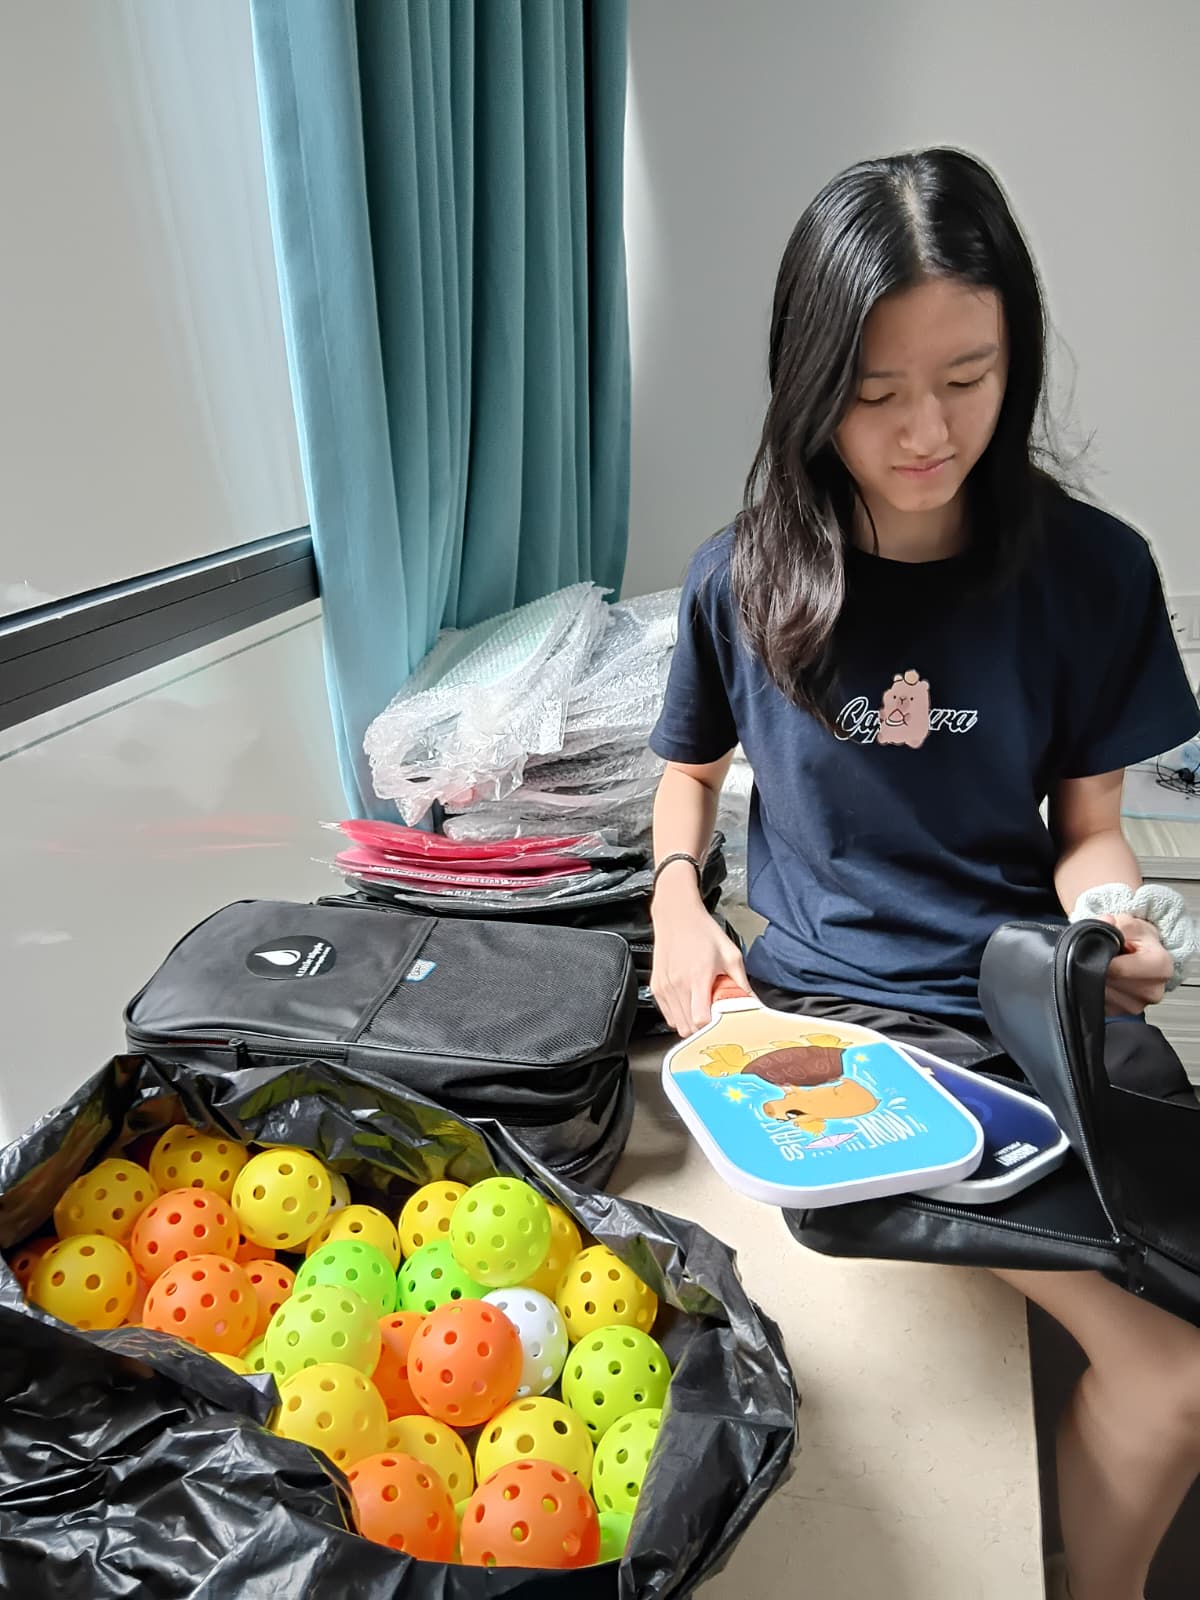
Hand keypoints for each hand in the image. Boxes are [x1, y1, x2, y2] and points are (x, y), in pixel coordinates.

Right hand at [650, 903, 749, 1037]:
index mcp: (697, 977)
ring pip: (676, 1025)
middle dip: (703, 1029)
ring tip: (702, 1008)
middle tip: (714, 1017)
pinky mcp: (657, 987)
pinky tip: (690, 1003)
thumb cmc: (702, 932)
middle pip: (688, 1028)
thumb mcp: (730, 955)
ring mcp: (665, 988)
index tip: (722, 1023)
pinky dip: (679, 1016)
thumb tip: (755, 1003)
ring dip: (691, 1023)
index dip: (712, 1027)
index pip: (700, 1020)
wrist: (676, 915)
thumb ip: (742, 983)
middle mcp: (678, 985)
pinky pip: (668, 1015)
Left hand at [1099, 913, 1173, 1014]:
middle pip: (1108, 983)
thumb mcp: (1129, 924)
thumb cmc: (1138, 940)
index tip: (1095, 949)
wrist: (1141, 953)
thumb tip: (1104, 923)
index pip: (1118, 969)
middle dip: (1096, 967)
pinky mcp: (1120, 1014)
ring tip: (1103, 966)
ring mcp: (1137, 1007)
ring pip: (1098, 994)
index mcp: (1160, 967)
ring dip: (1092, 978)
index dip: (1100, 957)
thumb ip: (1114, 924)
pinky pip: (1096, 1002)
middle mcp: (1152, 992)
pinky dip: (1093, 989)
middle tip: (1100, 956)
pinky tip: (1103, 978)